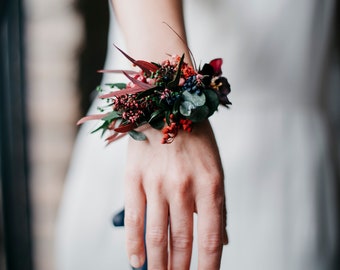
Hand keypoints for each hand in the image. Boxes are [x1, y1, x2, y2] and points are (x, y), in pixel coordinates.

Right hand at [124, 120, 226, 268]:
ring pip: (157, 236)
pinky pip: (134, 219)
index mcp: (210, 185)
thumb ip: (217, 207)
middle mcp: (184, 187)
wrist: (166, 106)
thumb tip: (222, 241)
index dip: (208, 267)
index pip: (211, 239)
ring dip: (159, 264)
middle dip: (181, 269)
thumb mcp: (214, 169)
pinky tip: (137, 263)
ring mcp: (157, 183)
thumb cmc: (195, 141)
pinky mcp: (134, 179)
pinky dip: (134, 245)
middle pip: (183, 242)